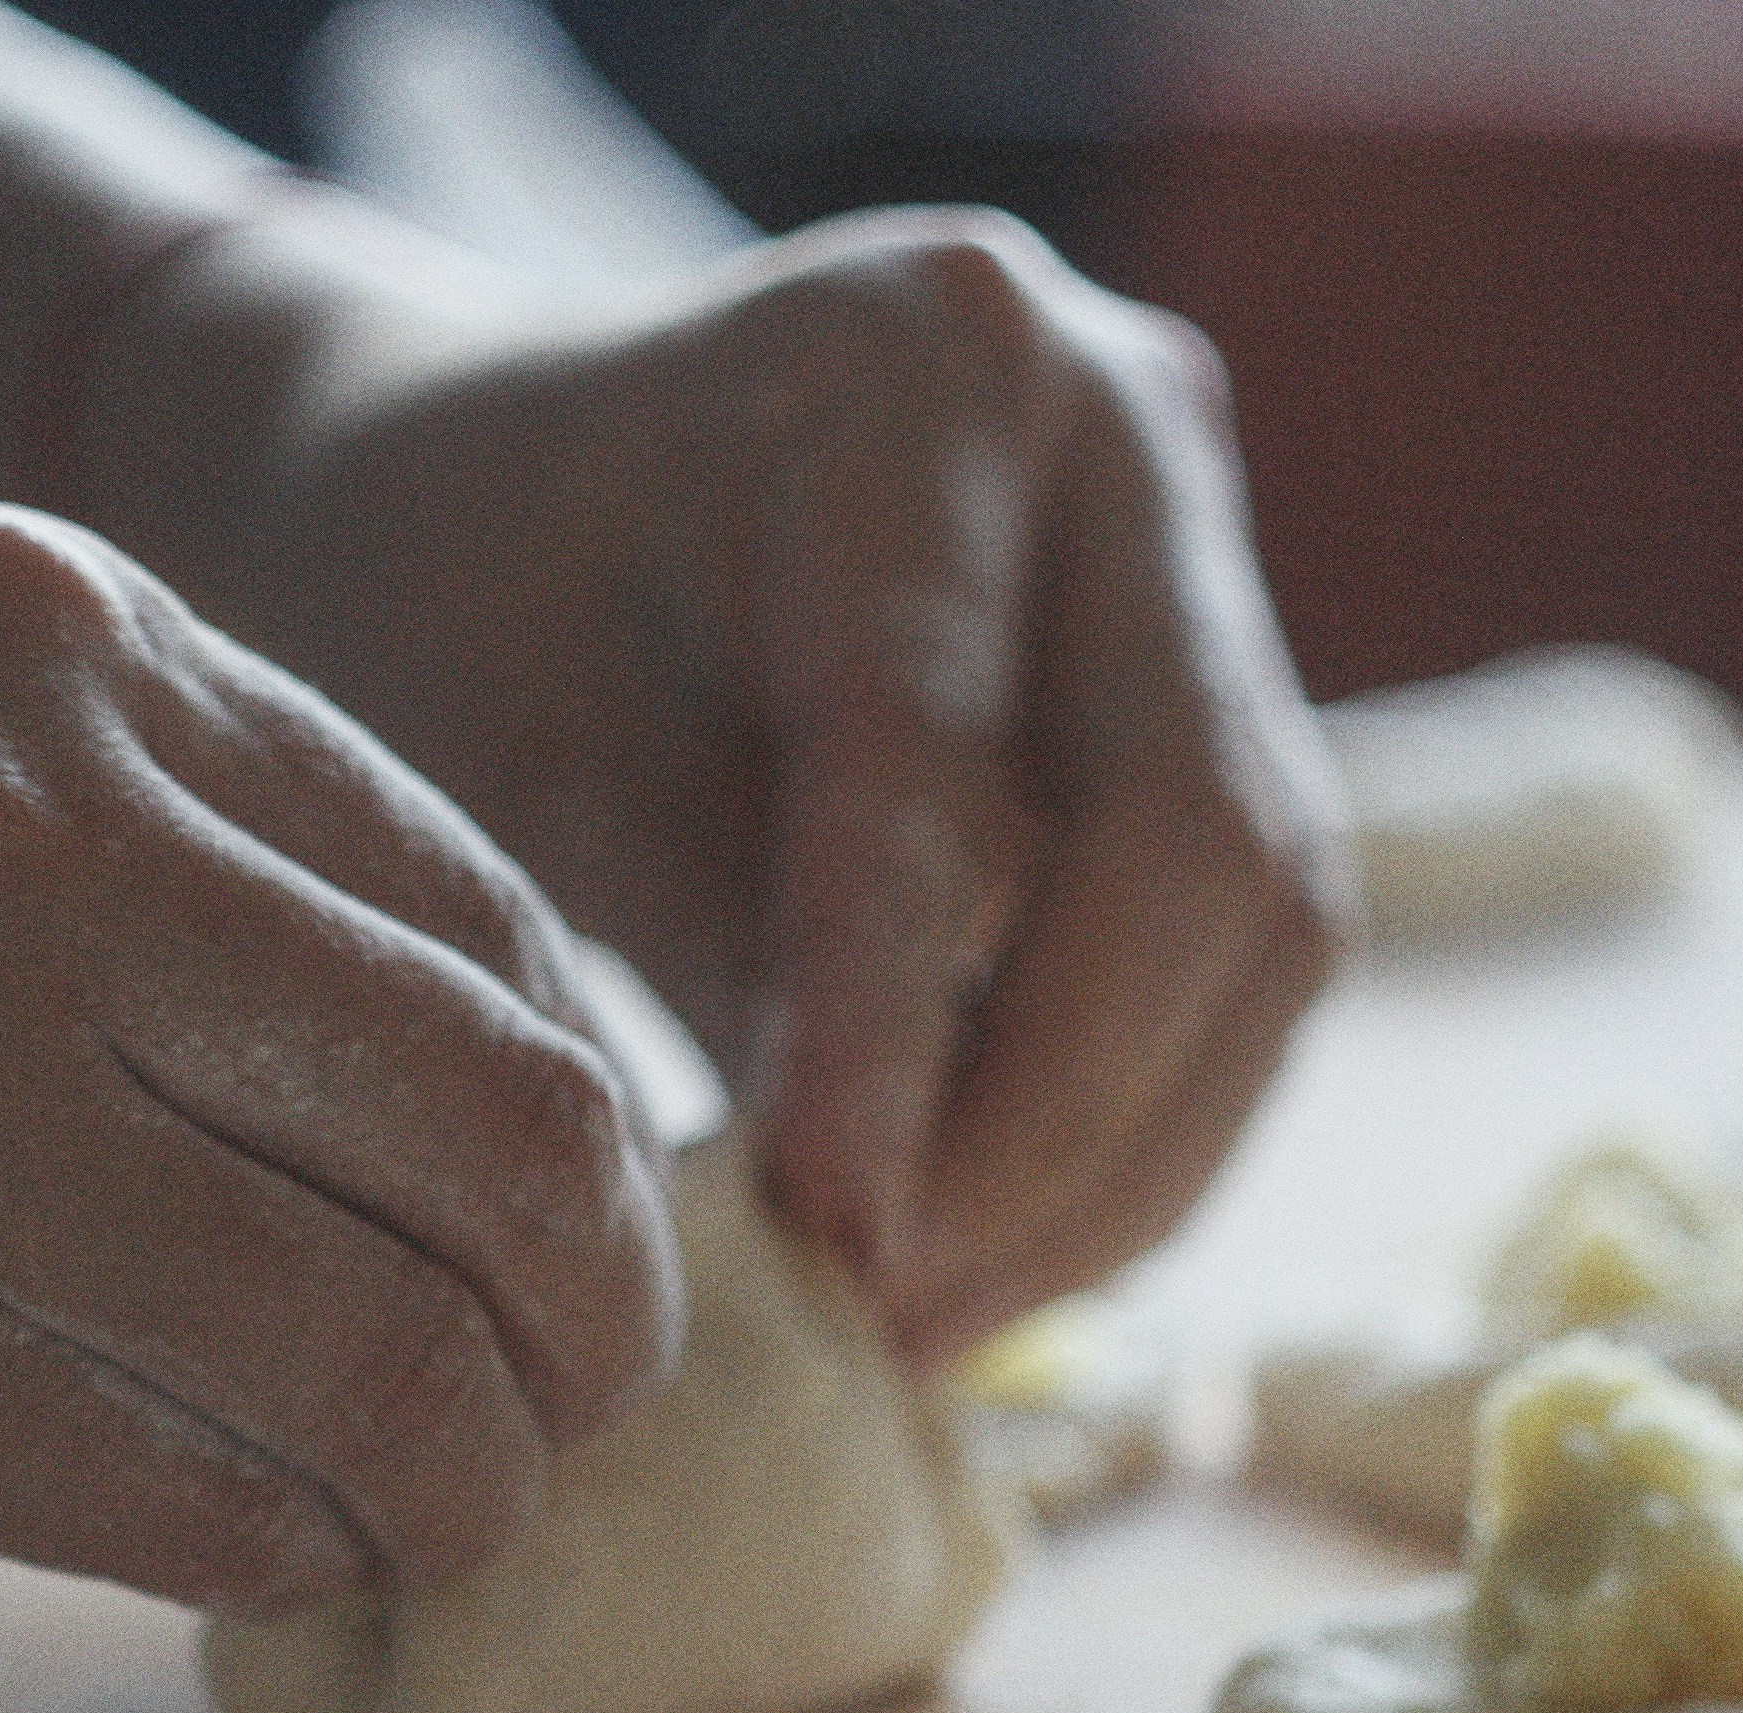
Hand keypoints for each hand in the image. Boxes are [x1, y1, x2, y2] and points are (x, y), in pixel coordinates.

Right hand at [0, 500, 676, 1610]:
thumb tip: (482, 1131)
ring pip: (397, 1359)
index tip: (560, 1249)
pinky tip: (246, 1555)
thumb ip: (155, 869)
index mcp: (52, 638)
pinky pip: (205, 1501)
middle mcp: (18, 821)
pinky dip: (281, 1559)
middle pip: (520, 1139)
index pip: (494, 922)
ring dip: (459, 1484)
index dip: (585, 1135)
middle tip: (563, 1421)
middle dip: (596, 1327)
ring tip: (412, 1518)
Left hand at [95, 203, 1351, 1359]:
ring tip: (931, 1319)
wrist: (495, 496)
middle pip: (1196, 847)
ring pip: (1267, 928)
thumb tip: (877, 1232)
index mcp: (915, 362)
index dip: (898, 1030)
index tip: (835, 1241)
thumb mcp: (539, 767)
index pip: (939, 759)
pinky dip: (1136, 1129)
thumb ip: (729, 951)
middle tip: (894, 1318)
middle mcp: (1119, 421)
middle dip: (1054, 1134)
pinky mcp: (1234, 689)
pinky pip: (1251, 956)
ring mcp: (1207, 548)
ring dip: (1117, 1164)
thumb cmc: (474, 616)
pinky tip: (993, 1248)